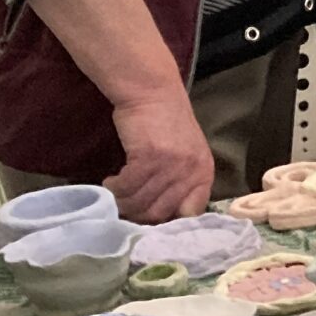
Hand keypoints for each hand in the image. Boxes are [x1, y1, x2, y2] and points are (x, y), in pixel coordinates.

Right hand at [103, 95, 214, 221]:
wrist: (153, 91)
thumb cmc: (166, 125)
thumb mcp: (185, 156)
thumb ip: (180, 184)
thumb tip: (162, 219)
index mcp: (204, 174)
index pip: (190, 215)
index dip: (166, 224)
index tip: (145, 220)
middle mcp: (192, 171)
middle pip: (158, 214)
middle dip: (136, 215)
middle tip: (122, 207)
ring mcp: (172, 164)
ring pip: (139, 202)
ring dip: (121, 202)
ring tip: (114, 193)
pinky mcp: (150, 156)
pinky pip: (126, 186)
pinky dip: (114, 188)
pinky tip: (110, 180)